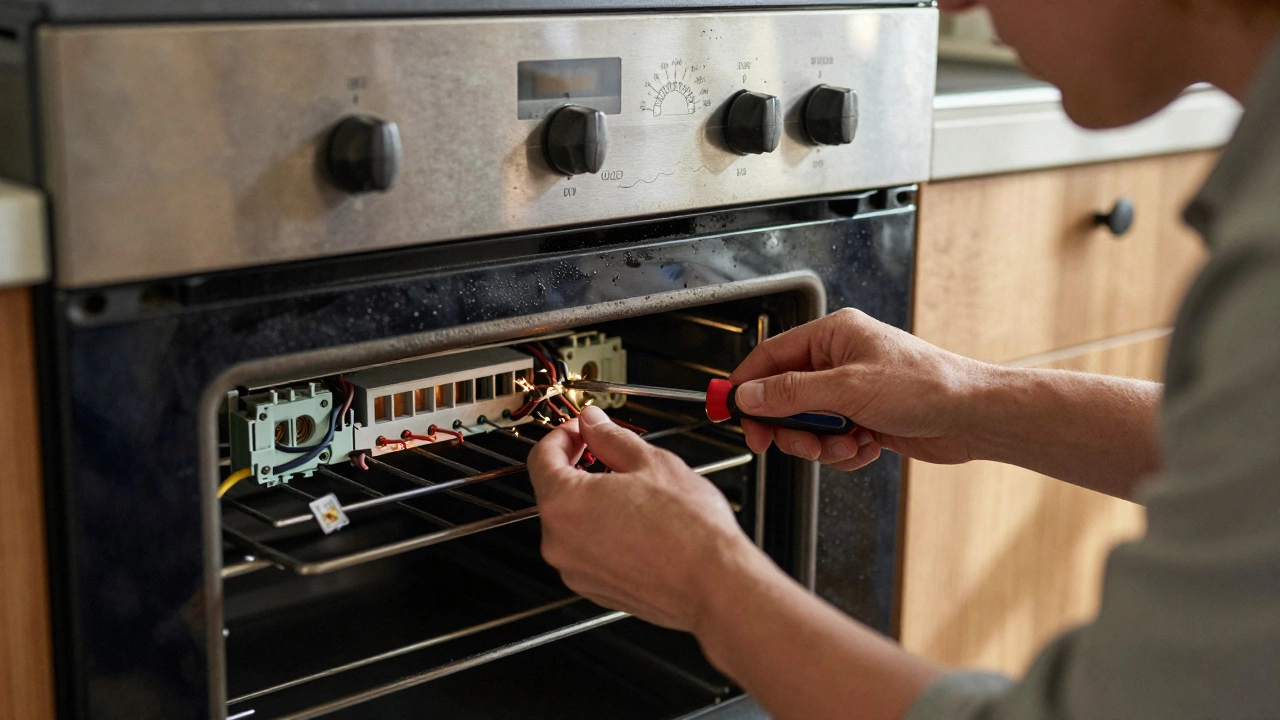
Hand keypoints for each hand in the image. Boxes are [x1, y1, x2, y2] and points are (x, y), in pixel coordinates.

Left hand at [527, 405, 763, 631]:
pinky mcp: (595, 590)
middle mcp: (559, 543)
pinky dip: (604, 533)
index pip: (541, 457)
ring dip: (594, 502)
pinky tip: (638, 524)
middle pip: (556, 492)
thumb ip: (610, 437)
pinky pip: (589, 552)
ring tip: (635, 493)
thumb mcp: (649, 462)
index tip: (581, 430)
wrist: (714, 583)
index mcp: (564, 504)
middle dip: (580, 468)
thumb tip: (593, 424)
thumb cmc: (688, 529)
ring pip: (574, 524)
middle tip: (611, 454)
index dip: (562, 435)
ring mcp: (576, 572)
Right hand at [729, 308, 988, 469]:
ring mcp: (851, 391)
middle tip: (781, 443)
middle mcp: (839, 360)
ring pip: (807, 424)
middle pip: (783, 396)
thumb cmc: (927, 385)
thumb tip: (750, 396)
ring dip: (821, 444)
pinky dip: (843, 452)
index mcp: (833, 336)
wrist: (973, 416)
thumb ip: (791, 393)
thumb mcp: (848, 388)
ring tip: (845, 444)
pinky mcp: (864, 419)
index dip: (745, 386)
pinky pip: (832, 442)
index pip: (769, 356)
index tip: (726, 410)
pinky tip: (866, 448)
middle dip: (788, 425)